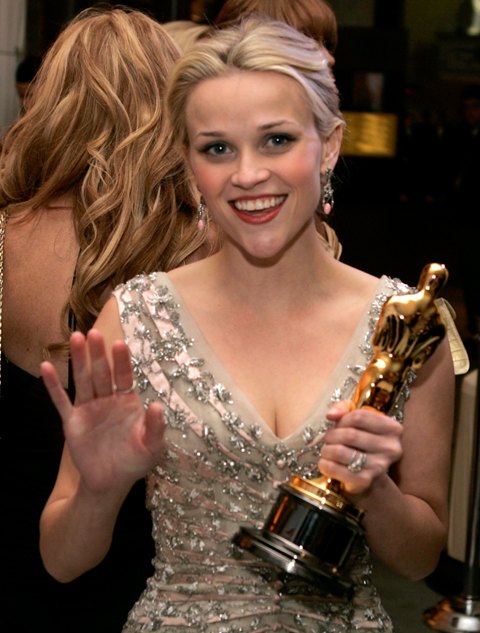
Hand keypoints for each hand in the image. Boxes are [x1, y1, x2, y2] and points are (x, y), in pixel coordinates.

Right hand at [41, 329, 164, 494]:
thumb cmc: (135, 461)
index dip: (122, 362)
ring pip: (83, 380)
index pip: (124, 377)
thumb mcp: (152, 447)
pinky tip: (46, 367)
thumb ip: (156, 427)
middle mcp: (107, 400)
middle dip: (98, 354)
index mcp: (128, 402)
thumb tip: (157, 405)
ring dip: (79, 360)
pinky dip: (53, 385)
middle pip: (101, 373)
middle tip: (94, 333)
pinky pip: (61, 400)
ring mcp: (89, 408)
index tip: (119, 344)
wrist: (110, 483)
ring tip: (75, 337)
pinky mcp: (72, 421)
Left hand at [318, 402, 402, 494]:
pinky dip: (326, 465)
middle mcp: (391, 448)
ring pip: (341, 452)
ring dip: (327, 450)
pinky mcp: (365, 480)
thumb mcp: (357, 417)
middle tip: (327, 438)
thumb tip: (331, 415)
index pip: (359, 417)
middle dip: (332, 435)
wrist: (368, 470)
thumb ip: (344, 408)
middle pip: (349, 435)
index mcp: (393, 428)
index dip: (342, 419)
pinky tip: (324, 463)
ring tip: (326, 450)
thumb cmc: (362, 438)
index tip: (337, 424)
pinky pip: (337, 470)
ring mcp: (379, 466)